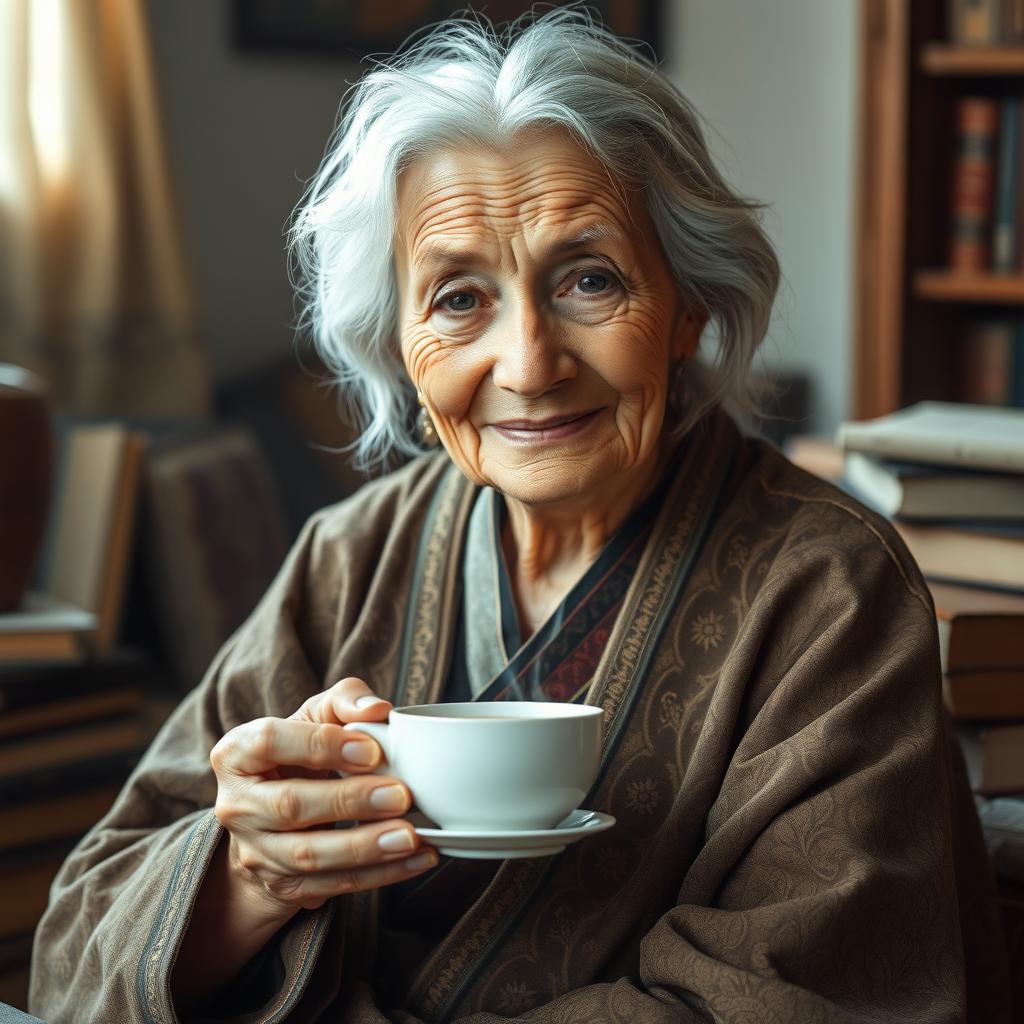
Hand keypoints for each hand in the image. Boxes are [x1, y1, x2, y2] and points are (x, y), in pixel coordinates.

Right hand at [211, 676, 435, 921]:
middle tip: (401, 795)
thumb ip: (344, 701)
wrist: (273, 814)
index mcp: (237, 752)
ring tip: (411, 835)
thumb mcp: (315, 716)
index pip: (270, 741)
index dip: (320, 745)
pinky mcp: (280, 886)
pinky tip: (416, 858)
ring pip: (309, 856)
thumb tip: (377, 710)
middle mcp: (237, 805)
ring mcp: (255, 851)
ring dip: (366, 847)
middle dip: (350, 801)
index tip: (372, 749)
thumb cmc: (299, 751)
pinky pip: (332, 885)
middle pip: (290, 805)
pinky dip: (380, 875)